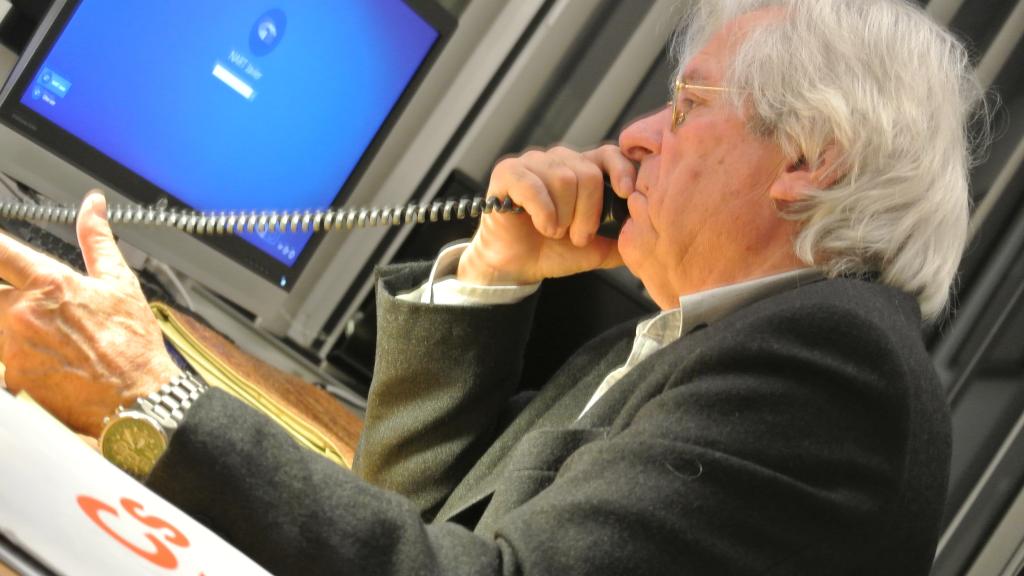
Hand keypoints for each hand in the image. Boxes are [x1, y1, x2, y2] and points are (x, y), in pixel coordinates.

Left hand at [0, 191, 179, 435]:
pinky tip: (46, 360)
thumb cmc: (133, 345)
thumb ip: (97, 240)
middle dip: (6, 294)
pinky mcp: (10, 379)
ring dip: (7, 324)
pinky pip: (0, 359)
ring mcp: (11, 349)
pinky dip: (14, 355)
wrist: (137, 401)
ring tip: (48, 336)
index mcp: (49, 284)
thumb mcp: (119, 283)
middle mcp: (21, 314)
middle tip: (33, 305)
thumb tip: (92, 204)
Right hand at [458, 145, 635, 285]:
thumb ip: (622, 238)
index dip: (621, 169)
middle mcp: (558, 160)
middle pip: (587, 172)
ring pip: (563, 179)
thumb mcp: (597, 248)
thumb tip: (651, 234)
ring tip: (555, 233)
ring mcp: (532, 163)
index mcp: (581, 170)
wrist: (516, 266)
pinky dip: (543, 212)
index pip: (609, 153)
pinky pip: (532, 184)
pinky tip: (543, 226)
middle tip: (578, 236)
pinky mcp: (507, 173)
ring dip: (563, 216)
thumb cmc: (553, 251)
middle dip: (588, 212)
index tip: (627, 193)